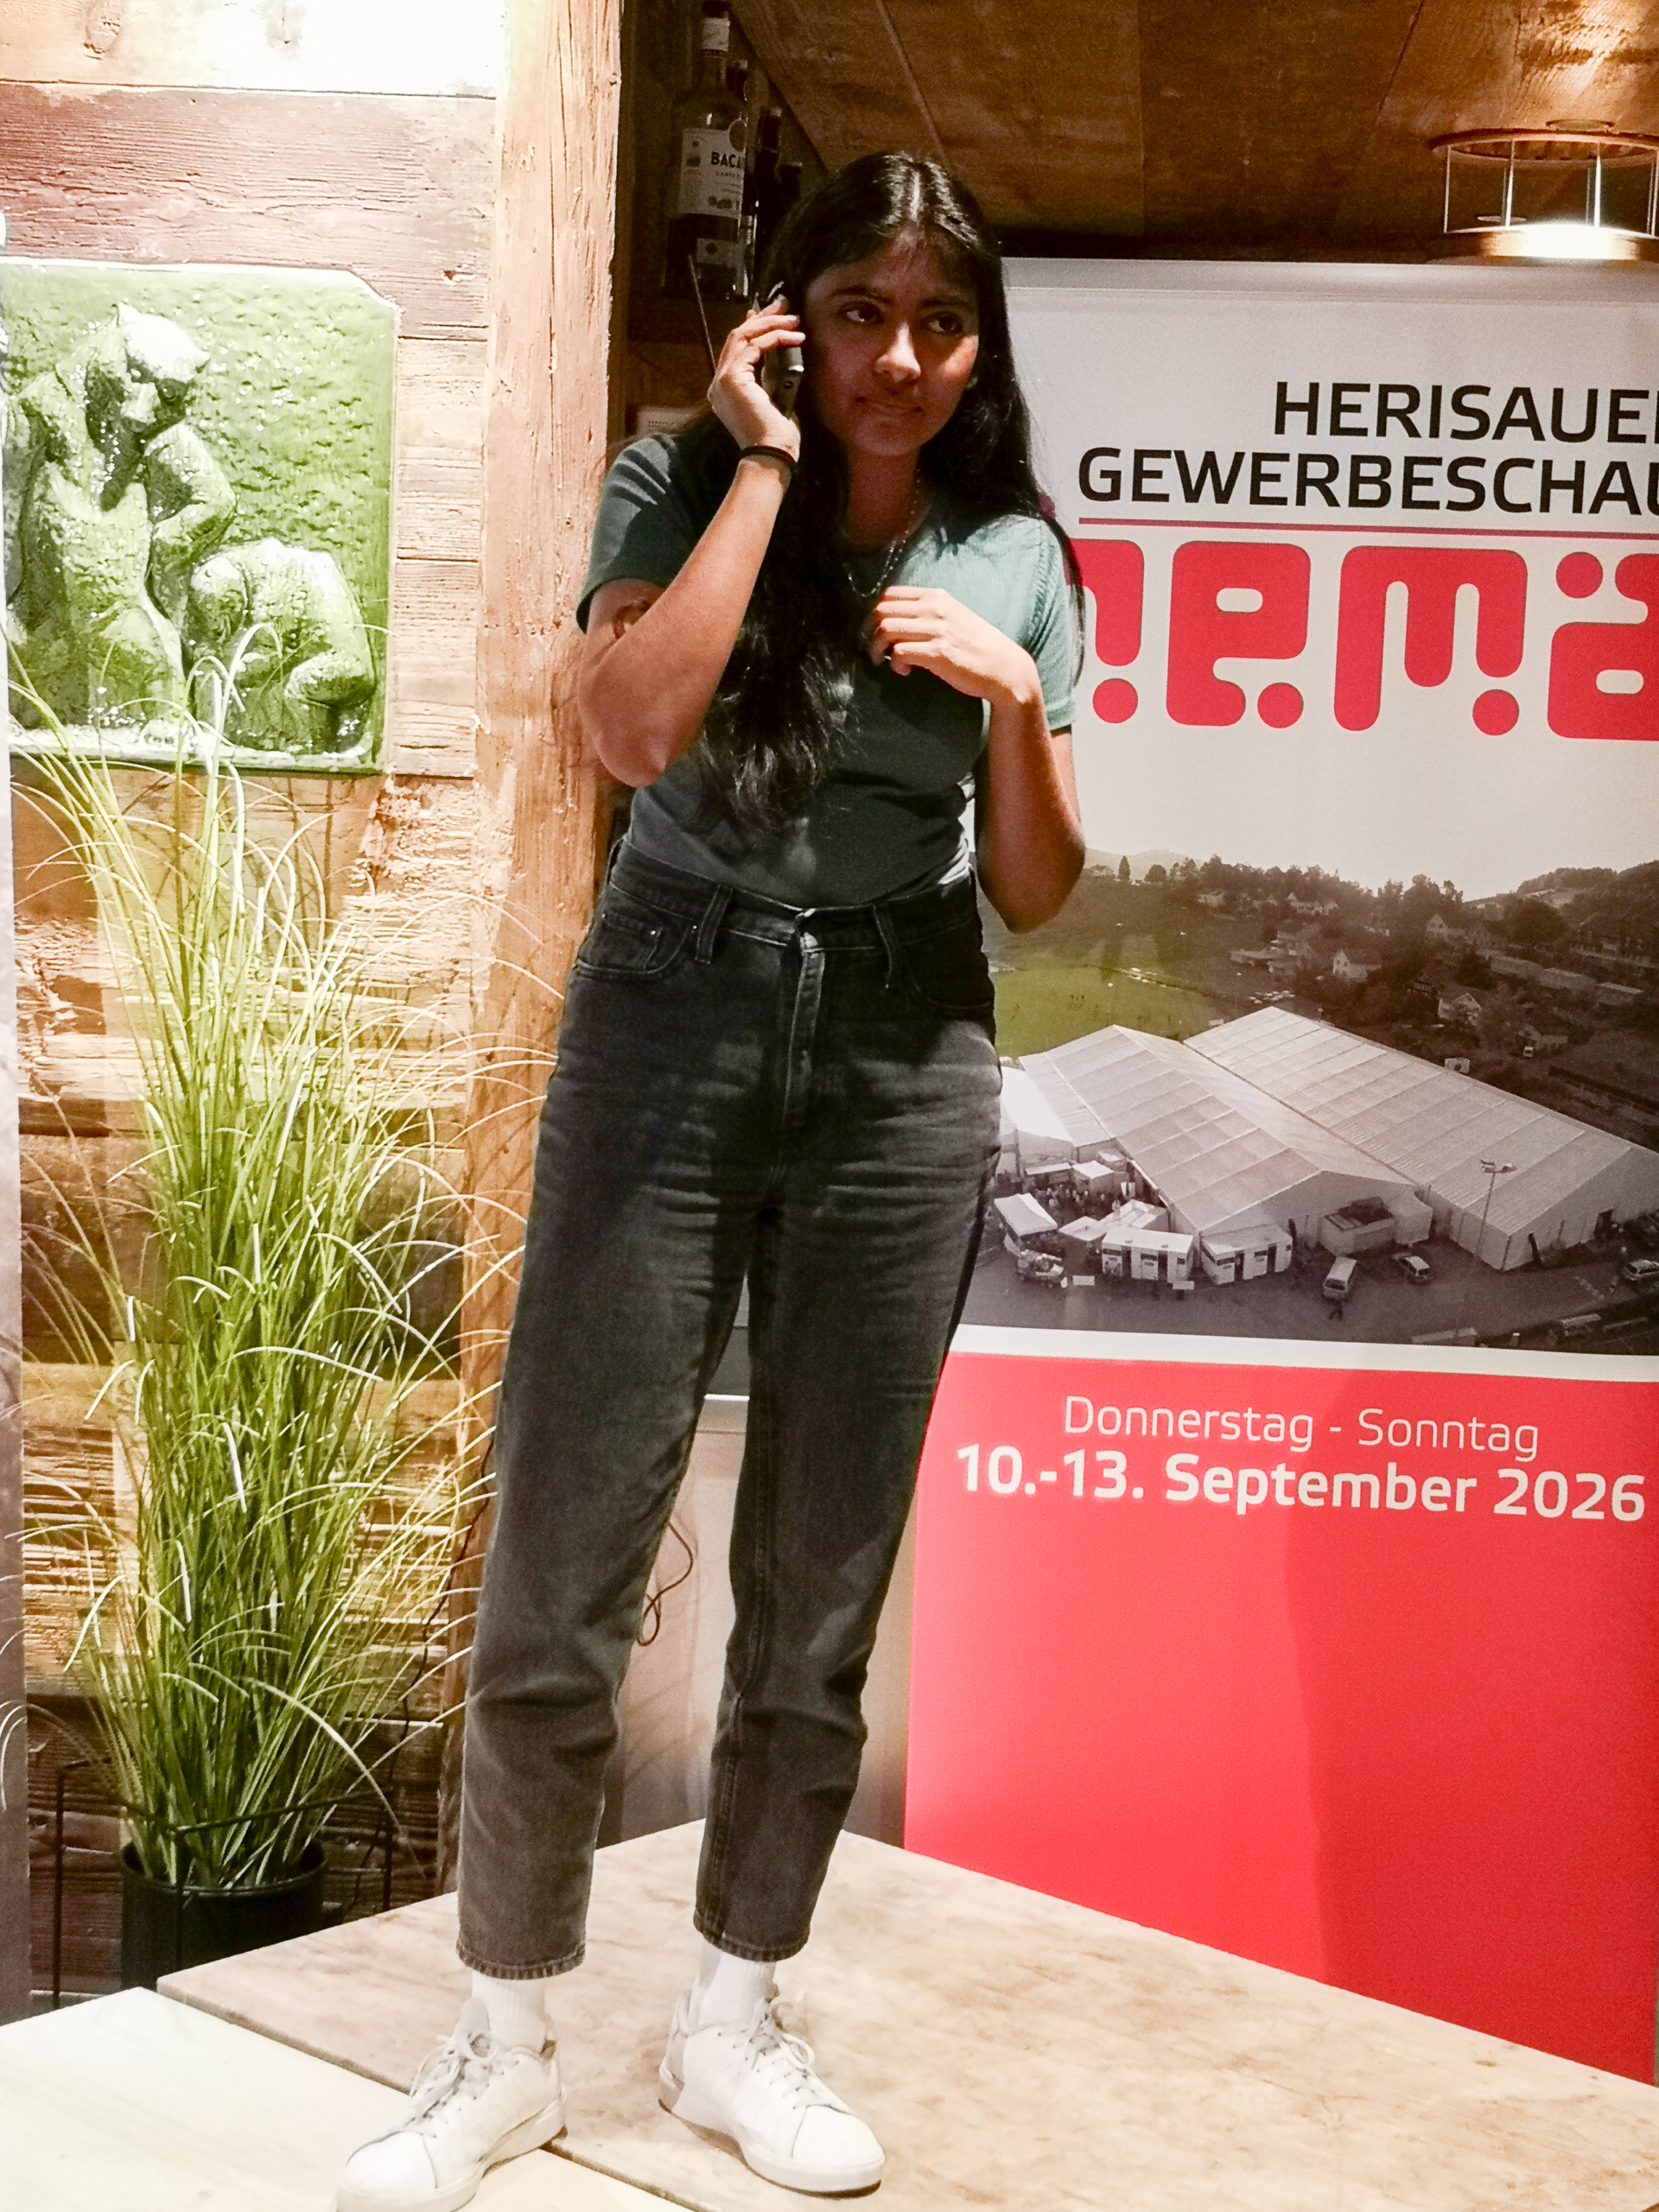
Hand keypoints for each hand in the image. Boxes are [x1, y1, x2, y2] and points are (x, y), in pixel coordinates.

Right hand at [708, 299, 804, 459]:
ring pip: (744, 336)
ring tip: (794, 318)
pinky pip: (754, 347)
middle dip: (762, 317)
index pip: (737, 348)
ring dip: (771, 324)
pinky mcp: (732, 379)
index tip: (773, 314)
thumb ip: (771, 375)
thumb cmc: (778, 435)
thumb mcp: (775, 397)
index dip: (754, 326)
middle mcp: (720, 382)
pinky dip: (775, 337)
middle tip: (784, 304)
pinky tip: (794, 336)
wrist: (771, 453)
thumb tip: (780, 352)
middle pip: (738, 337)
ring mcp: (722, 380)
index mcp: (727, 389)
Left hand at [867, 587, 1037, 707]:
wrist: (1003, 667)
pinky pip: (900, 652)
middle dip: (869, 632)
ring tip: (883, 661)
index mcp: (936, 597)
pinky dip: (895, 663)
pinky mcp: (939, 652)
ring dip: (877, 648)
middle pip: (882, 610)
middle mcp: (935, 608)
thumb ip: (927, 613)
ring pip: (886, 629)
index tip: (873, 632)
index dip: (874, 614)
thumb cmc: (976, 646)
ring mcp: (938, 629)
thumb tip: (894, 622)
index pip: (890, 594)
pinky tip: (902, 671)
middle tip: (873, 650)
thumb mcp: (952, 617)